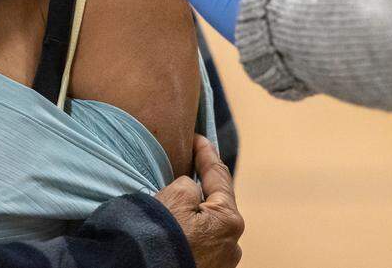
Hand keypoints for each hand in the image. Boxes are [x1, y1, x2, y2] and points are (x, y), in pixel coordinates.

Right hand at [156, 135, 243, 267]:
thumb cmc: (159, 239)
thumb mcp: (173, 198)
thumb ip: (187, 185)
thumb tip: (190, 193)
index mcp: (228, 220)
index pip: (219, 176)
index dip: (206, 153)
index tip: (198, 137)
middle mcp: (232, 243)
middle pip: (214, 204)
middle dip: (200, 186)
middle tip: (185, 167)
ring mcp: (221, 262)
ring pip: (206, 227)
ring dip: (192, 215)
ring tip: (173, 208)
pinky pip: (198, 244)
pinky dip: (188, 234)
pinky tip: (173, 232)